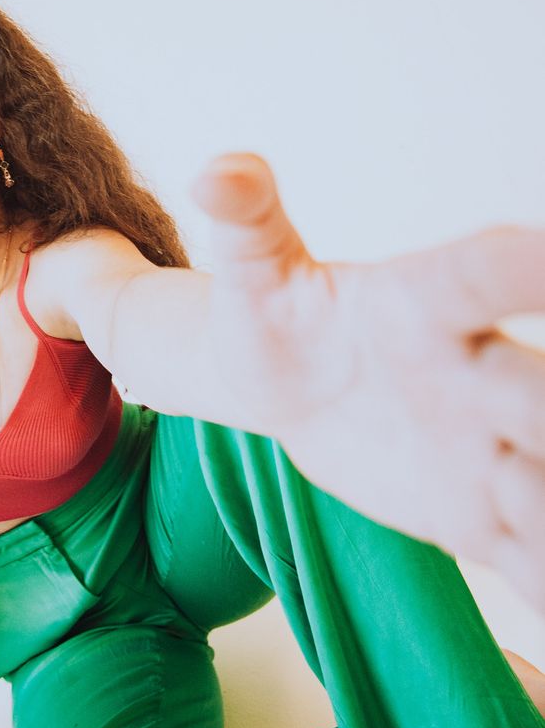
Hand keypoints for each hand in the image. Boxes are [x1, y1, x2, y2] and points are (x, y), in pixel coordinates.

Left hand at [190, 153, 544, 610]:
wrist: (300, 391)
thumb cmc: (277, 319)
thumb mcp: (253, 278)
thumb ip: (246, 224)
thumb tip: (215, 168)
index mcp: (421, 306)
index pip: (476, 276)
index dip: (520, 269)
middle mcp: (476, 372)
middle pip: (533, 388)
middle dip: (540, 401)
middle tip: (524, 423)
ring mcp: (491, 449)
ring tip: (526, 512)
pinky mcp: (488, 520)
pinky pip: (533, 558)